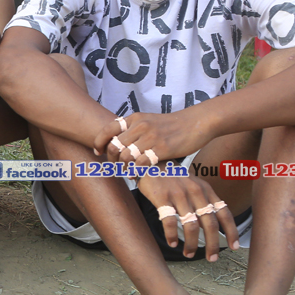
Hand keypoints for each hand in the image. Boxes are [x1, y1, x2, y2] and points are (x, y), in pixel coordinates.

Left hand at [92, 111, 210, 168]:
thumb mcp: (149, 120)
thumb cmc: (172, 126)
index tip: (98, 152)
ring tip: (127, 172)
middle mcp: (140, 126)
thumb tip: (117, 143)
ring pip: (125, 157)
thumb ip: (134, 129)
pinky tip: (137, 175)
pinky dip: (136, 172)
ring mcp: (151, 137)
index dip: (99, 143)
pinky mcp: (162, 149)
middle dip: (111, 160)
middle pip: (114, 147)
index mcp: (135, 118)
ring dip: (123, 168)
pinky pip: (141, 164)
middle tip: (115, 166)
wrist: (197, 123)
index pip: (108, 130)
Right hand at [136, 174, 238, 260]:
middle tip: (212, 258)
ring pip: (191, 226)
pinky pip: (169, 221)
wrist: (149, 161)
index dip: (231, 231)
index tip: (234, 247)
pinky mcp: (162, 197)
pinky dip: (172, 235)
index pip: (224, 213)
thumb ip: (203, 199)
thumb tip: (213, 224)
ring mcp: (179, 194)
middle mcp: (196, 192)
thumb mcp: (193, 183)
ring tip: (189, 254)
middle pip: (210, 224)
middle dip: (213, 244)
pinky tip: (172, 243)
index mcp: (206, 190)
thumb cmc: (172, 176)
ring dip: (191, 244)